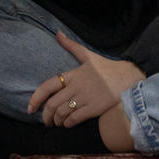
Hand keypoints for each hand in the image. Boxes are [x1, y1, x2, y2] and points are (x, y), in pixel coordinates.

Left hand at [27, 31, 144, 127]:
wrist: (129, 78)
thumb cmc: (107, 67)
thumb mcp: (88, 55)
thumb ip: (71, 46)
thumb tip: (57, 33)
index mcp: (73, 74)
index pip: (48, 86)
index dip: (36, 98)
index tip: (30, 108)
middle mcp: (77, 87)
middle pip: (53, 104)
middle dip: (46, 115)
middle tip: (46, 121)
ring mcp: (85, 98)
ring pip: (63, 113)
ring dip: (57, 121)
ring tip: (57, 123)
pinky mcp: (94, 109)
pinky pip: (75, 119)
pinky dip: (68, 124)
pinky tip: (68, 124)